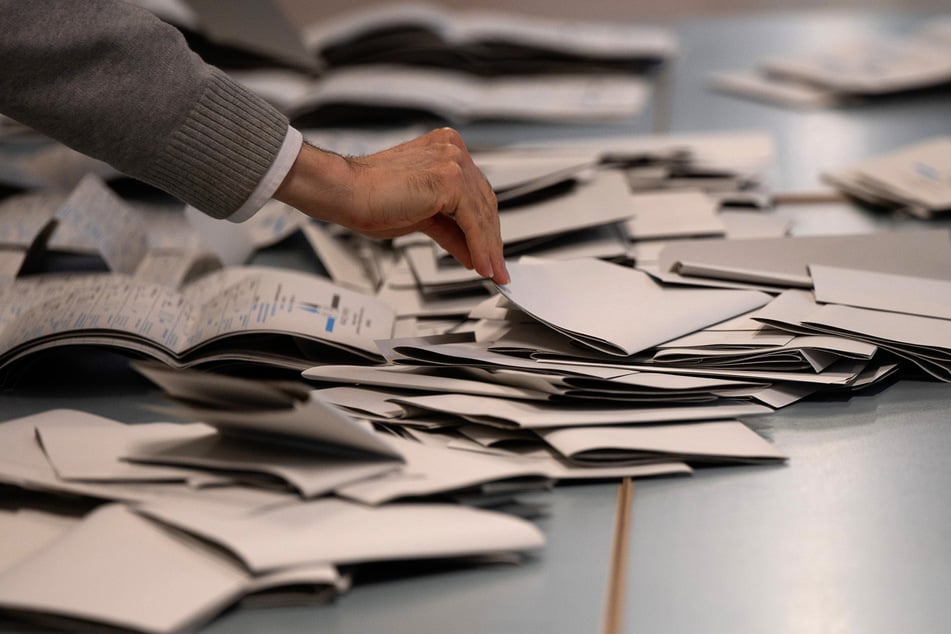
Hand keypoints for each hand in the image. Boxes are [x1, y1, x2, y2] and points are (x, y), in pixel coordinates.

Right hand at [275, 128, 508, 283]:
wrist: (344, 192)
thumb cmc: (368, 198)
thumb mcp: (420, 218)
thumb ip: (450, 231)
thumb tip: (471, 251)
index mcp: (445, 150)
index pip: (477, 194)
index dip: (486, 227)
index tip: (491, 253)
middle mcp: (451, 150)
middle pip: (484, 203)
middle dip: (492, 241)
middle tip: (496, 268)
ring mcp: (452, 161)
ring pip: (482, 213)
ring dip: (489, 249)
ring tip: (491, 272)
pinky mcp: (449, 179)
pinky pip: (473, 221)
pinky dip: (480, 246)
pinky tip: (481, 265)